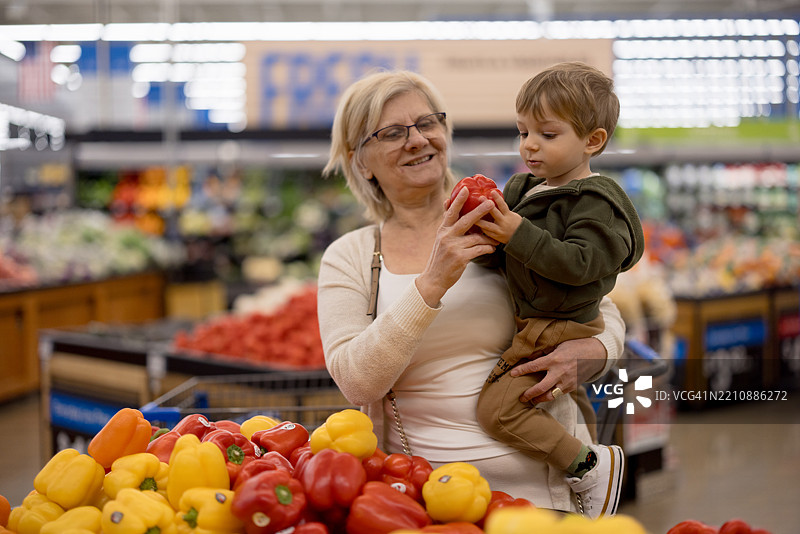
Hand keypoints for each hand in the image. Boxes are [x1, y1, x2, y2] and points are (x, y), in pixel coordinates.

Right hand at [415, 187, 496, 306]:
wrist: (434, 279)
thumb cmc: (440, 258)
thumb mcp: (440, 238)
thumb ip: (447, 222)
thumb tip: (447, 201)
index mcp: (443, 230)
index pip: (451, 212)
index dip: (459, 200)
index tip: (465, 189)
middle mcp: (447, 237)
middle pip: (466, 220)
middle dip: (479, 211)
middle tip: (490, 203)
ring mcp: (453, 247)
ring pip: (476, 237)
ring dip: (489, 237)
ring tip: (497, 238)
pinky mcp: (460, 258)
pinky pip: (479, 250)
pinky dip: (487, 248)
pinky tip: (492, 248)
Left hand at [474, 190, 521, 243]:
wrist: (520, 238)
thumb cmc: (515, 224)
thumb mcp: (512, 215)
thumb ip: (502, 210)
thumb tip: (491, 200)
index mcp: (509, 215)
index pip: (503, 205)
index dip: (497, 198)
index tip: (492, 191)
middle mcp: (504, 222)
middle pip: (494, 213)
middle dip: (486, 205)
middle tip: (480, 198)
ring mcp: (499, 230)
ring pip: (487, 225)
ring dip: (479, 220)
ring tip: (470, 216)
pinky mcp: (495, 237)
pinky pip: (486, 232)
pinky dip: (480, 228)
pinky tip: (473, 225)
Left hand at [510, 337, 606, 403]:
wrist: (595, 354)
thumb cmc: (575, 347)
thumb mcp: (558, 345)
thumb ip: (544, 352)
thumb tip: (530, 357)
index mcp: (554, 360)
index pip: (534, 366)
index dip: (521, 370)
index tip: (512, 374)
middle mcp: (560, 373)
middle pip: (540, 388)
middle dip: (529, 394)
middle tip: (520, 397)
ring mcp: (567, 382)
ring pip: (550, 396)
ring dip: (539, 399)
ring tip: (531, 400)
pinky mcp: (572, 387)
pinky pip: (558, 394)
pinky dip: (550, 396)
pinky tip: (544, 396)